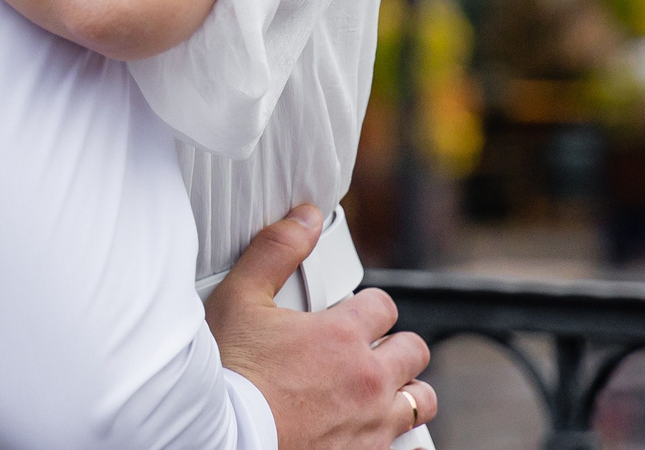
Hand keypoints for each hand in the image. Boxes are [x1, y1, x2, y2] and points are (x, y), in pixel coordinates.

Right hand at [207, 206, 436, 449]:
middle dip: (395, 345)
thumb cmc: (228, 374)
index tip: (351, 315)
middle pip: (413, 350)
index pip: (384, 306)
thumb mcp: (240, 298)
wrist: (223, 438)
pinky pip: (409, 446)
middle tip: (366, 350)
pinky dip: (401, 437)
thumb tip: (305, 217)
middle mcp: (367, 380)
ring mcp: (371, 424)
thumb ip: (275, 251)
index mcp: (342, 335)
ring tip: (379, 389)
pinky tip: (377, 431)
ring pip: (421, 400)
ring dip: (406, 390)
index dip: (368, 307)